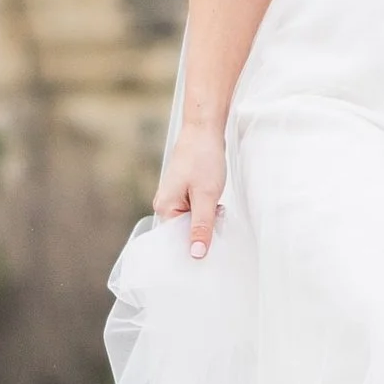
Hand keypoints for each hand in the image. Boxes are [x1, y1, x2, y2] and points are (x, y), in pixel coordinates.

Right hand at [154, 120, 227, 256]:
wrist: (204, 129)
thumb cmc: (202, 158)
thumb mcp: (206, 196)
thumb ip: (201, 226)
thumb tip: (196, 254)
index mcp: (165, 207)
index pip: (176, 241)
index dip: (193, 247)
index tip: (211, 251)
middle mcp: (165, 204)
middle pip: (184, 232)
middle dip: (203, 232)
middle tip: (219, 226)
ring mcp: (175, 197)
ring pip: (192, 220)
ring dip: (207, 220)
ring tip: (218, 209)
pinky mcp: (185, 191)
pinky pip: (195, 210)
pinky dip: (207, 210)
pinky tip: (217, 205)